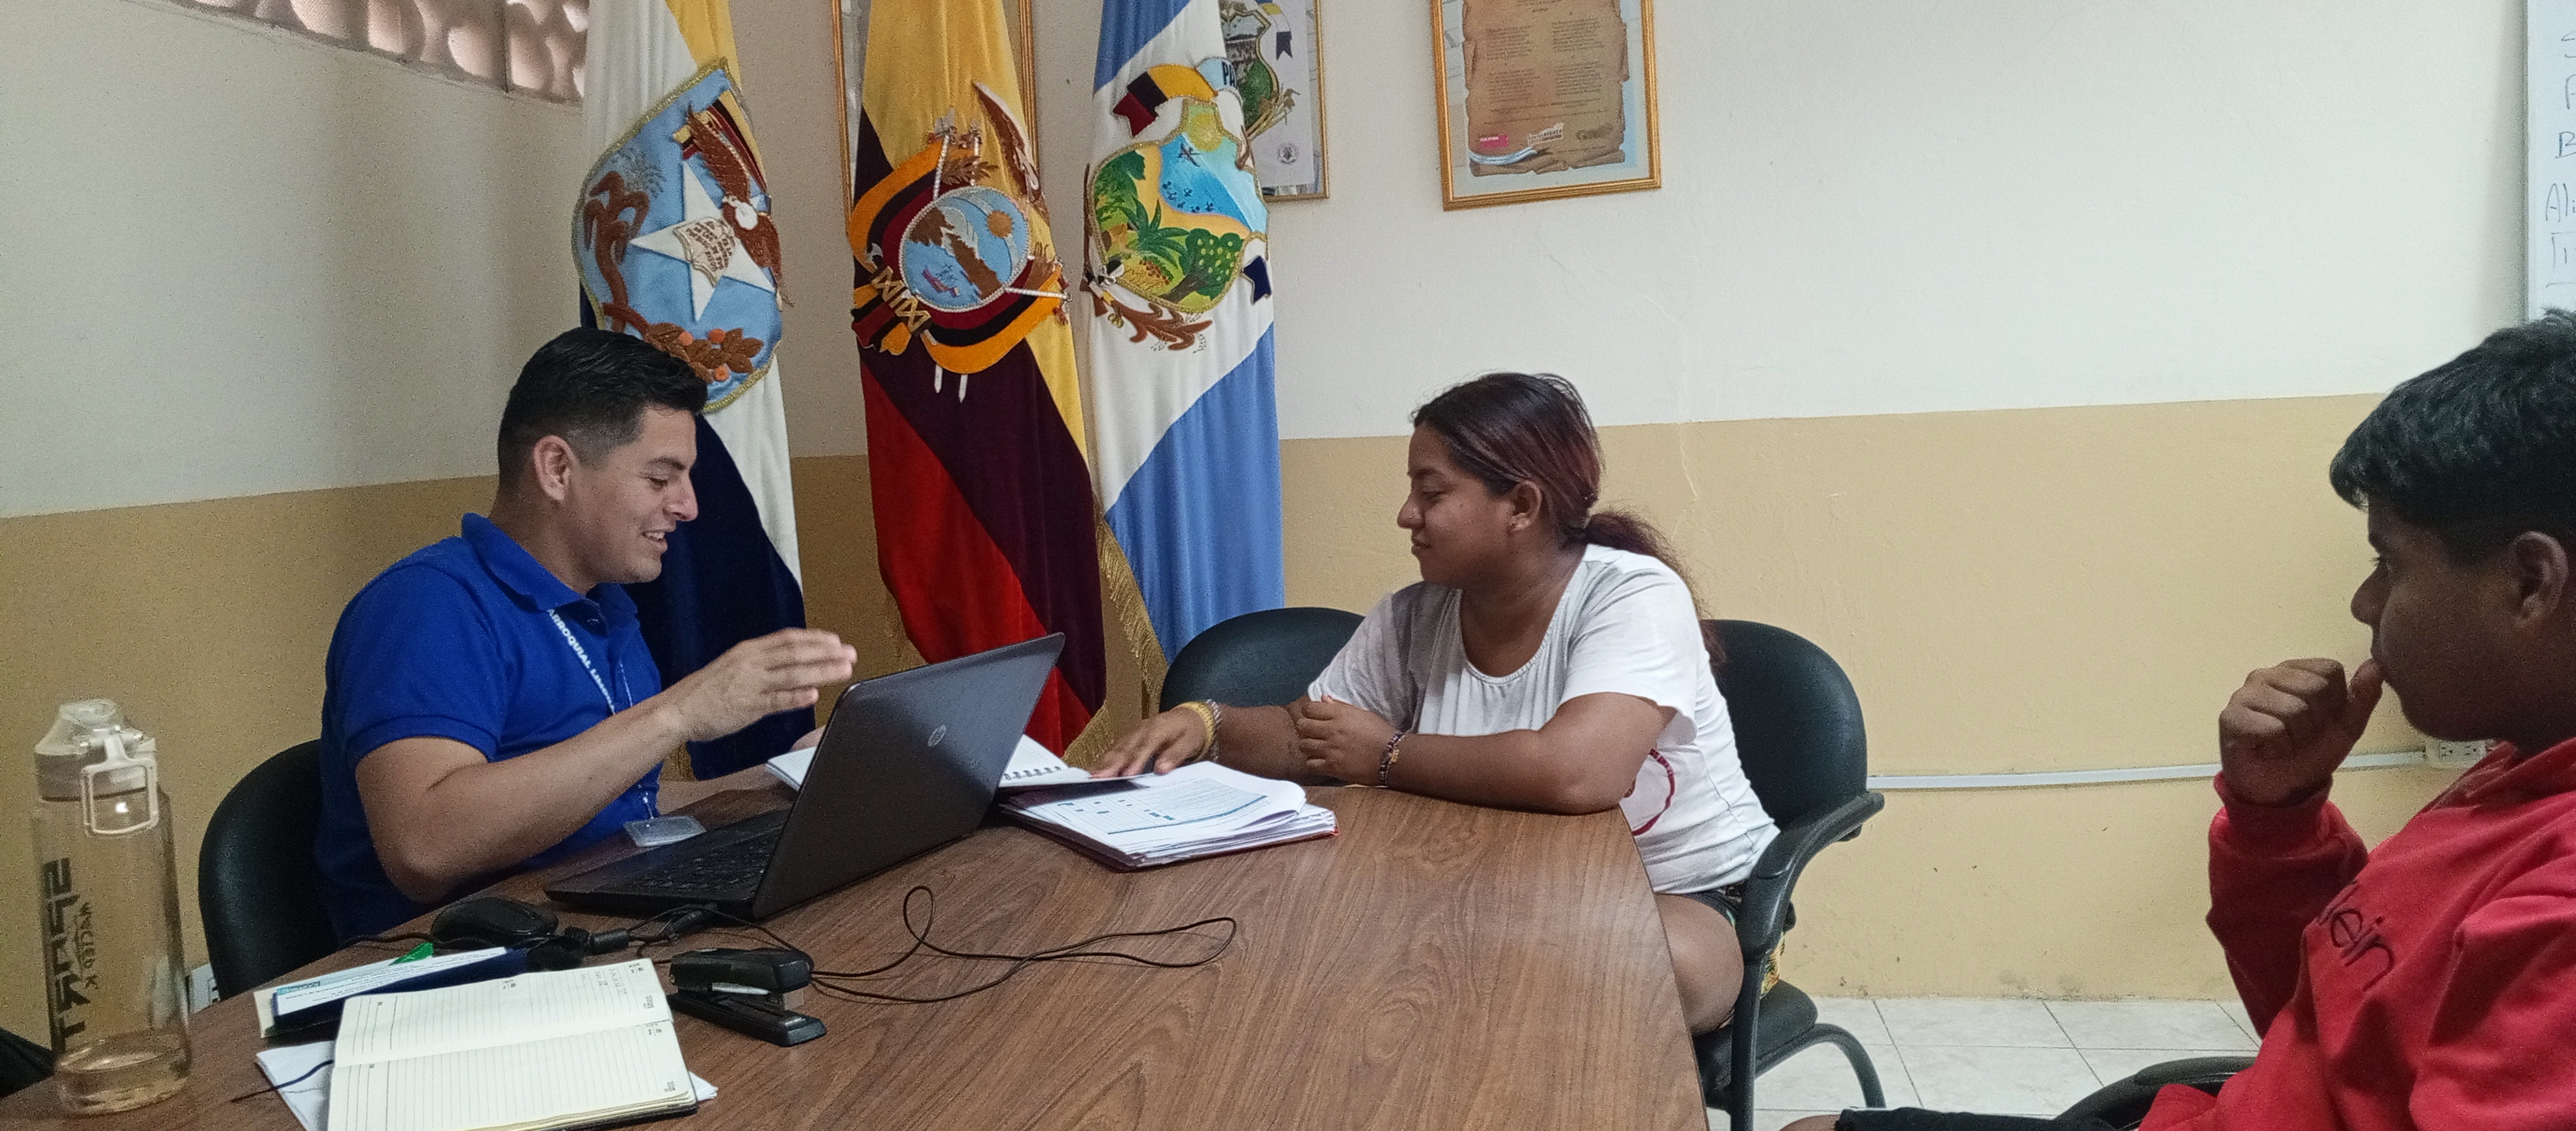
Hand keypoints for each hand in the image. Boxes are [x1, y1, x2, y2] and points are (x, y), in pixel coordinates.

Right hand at [658, 629, 856, 743]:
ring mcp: (750, 684)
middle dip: (826, 653)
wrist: (678, 709)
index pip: (788, 639)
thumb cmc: (707, 691)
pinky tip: (814, 696)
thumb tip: (791, 664)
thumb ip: (762, 664)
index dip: (815, 639)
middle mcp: (752, 663)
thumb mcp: (734, 666)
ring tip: (844, 670)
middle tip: (851, 654)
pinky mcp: (747, 706)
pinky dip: (796, 698)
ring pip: (792, 674)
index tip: (836, 640)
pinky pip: (776, 701)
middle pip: (796, 653)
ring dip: (821, 672)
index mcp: (748, 650)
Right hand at [1094, 708, 1209, 775]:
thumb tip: (1161, 769)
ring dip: (1104, 763)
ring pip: (1117, 749)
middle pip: (1125, 749)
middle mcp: (1142, 730)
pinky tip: (1095, 770)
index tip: (1127, 774)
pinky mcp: (1130, 738)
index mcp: (1158, 730)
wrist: (1189, 716)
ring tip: (1092, 776)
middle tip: (1099, 777)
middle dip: (1111, 764)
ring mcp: (1134, 733)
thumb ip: (1175, 755)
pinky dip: (1105, 760)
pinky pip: (1115, 749)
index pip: (1145, 748)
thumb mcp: (1190, 742)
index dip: (1135, 761)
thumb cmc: (1190, 731)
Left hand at [1294, 697, 1396, 782]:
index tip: (1313, 717)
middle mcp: (1332, 730)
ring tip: (1316, 747)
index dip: (1308, 712)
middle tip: (1312, 732)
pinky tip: (1321, 760)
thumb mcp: (1362, 713)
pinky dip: (1313, 762)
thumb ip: (1340, 706)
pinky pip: (1310, 764)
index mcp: (1340, 715)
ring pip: (1303, 745)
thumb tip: (1323, 698)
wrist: (1392, 756)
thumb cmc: (1380, 733)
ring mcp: (1331, 749)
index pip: (1309, 709)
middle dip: (1305, 728)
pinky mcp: (1332, 767)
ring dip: (1308, 745)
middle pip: (1302, 726)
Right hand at [2219, 658, 2381, 806]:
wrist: (2278, 789)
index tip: (2321, 720)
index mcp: (2295, 671)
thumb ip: (2362, 697)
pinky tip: (2268, 749)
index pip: (2329, 670)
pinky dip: (2279, 747)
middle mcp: (2266, 674)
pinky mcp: (2231, 717)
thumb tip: (2375, 665)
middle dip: (2316, 721)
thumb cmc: (2309, 753)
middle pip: (2313, 688)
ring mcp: (2245, 694)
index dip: (2335, 701)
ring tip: (2284, 743)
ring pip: (2294, 709)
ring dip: (2297, 737)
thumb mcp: (2346, 728)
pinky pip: (2273, 729)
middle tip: (2300, 735)